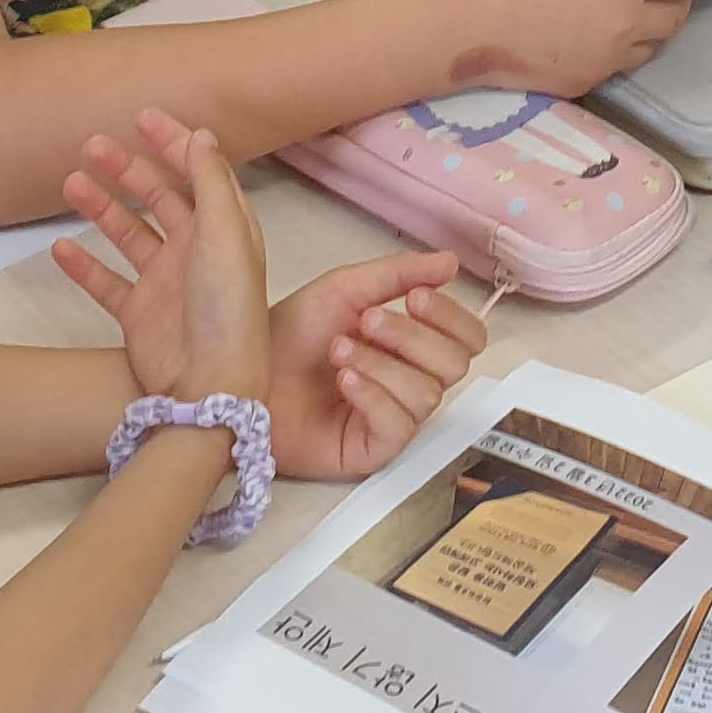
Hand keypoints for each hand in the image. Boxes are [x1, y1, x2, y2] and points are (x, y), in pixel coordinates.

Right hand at [52, 110, 271, 404]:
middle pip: (158, 198)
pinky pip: (105, 282)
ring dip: (101, 208)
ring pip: (128, 234)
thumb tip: (202, 133)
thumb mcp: (225, 234)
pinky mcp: (138, 315)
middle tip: (93, 145)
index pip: (198, 173)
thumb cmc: (227, 307)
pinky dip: (83, 265)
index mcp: (225, 229)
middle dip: (128, 170)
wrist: (207, 385)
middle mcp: (195, 252)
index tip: (141, 118)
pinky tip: (59, 246)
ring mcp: (164, 284)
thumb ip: (209, 182)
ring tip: (71, 183)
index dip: (173, 143)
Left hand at [264, 253, 488, 480]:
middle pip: (455, 365)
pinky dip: (374, 395)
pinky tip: (344, 380)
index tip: (416, 297)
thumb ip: (399, 274)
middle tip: (367, 320)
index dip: (451, 317)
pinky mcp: (373, 449)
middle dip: (413, 337)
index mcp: (412, 343)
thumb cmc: (291, 334)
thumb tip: (449, 263)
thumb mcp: (345, 290)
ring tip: (339, 351)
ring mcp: (394, 418)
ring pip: (427, 394)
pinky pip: (399, 425)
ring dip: (383, 364)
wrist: (244, 375)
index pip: (467, 338)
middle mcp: (411, 381)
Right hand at [442, 0, 711, 94]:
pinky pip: (620, 62)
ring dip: (653, 24)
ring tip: (629, 6)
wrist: (461, 28)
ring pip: (652, 43)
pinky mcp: (586, 84)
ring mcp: (607, 60)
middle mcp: (626, 26)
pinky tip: (594, 29)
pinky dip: (621, 44)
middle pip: (676, 15)